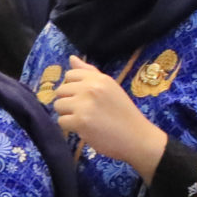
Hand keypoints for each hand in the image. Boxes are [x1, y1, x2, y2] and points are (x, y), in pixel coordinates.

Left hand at [50, 59, 168, 177]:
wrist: (137, 137)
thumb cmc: (123, 113)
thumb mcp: (110, 88)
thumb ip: (89, 73)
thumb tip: (71, 58)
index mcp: (100, 79)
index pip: (70, 75)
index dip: (72, 88)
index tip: (84, 97)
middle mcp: (91, 88)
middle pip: (60, 91)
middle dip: (69, 101)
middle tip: (85, 111)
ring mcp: (84, 104)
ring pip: (58, 106)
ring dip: (67, 114)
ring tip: (85, 119)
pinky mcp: (80, 121)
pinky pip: (61, 121)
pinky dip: (70, 127)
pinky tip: (84, 128)